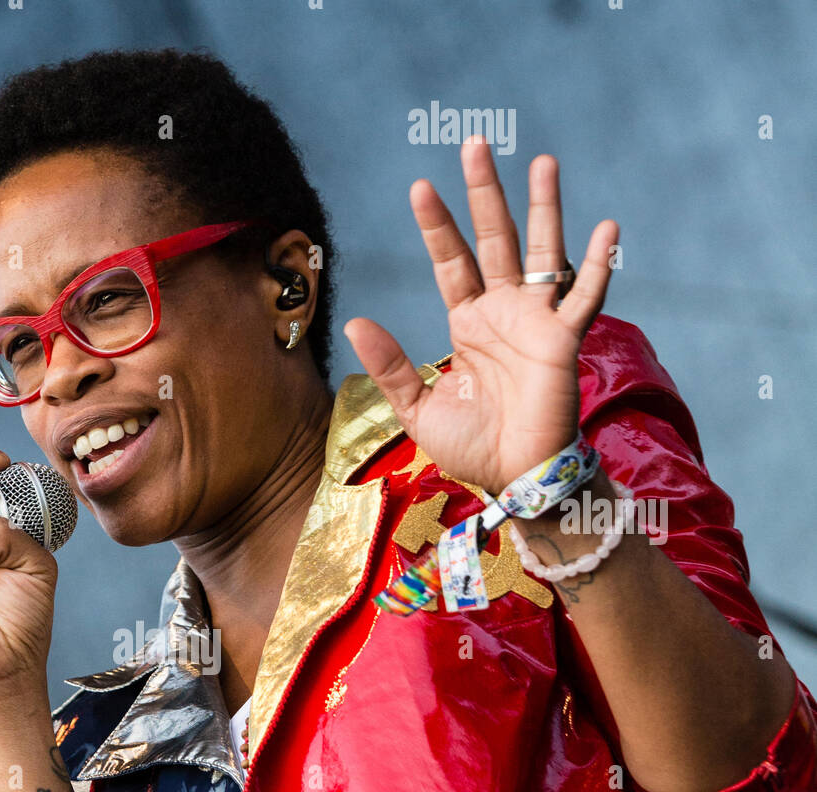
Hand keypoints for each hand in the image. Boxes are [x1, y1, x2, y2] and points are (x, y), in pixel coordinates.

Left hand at [343, 138, 617, 496]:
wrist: (511, 477)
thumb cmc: (471, 445)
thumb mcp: (418, 407)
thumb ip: (390, 365)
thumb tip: (353, 324)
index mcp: (468, 323)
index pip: (451, 261)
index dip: (438, 226)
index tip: (420, 186)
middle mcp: (503, 312)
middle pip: (494, 239)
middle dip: (485, 194)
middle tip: (475, 144)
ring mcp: (536, 321)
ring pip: (541, 251)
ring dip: (544, 207)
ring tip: (544, 161)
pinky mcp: (564, 340)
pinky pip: (585, 297)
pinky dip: (597, 265)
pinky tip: (607, 227)